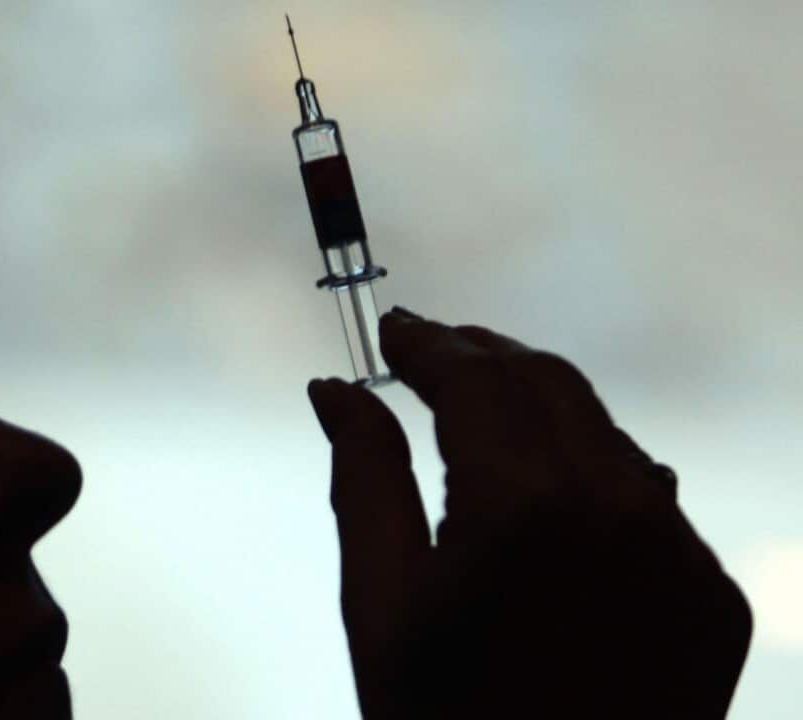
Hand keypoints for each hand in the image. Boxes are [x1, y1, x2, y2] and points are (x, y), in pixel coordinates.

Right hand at [309, 309, 751, 719]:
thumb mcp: (379, 607)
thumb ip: (362, 480)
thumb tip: (333, 388)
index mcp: (520, 508)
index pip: (472, 381)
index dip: (427, 344)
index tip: (391, 327)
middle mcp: (617, 509)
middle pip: (545, 383)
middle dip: (481, 355)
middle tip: (429, 346)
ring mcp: (679, 551)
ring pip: (603, 430)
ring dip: (537, 401)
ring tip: (479, 399)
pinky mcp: (713, 591)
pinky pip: (648, 495)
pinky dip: (592, 465)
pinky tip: (548, 476)